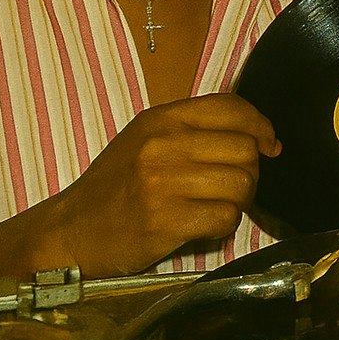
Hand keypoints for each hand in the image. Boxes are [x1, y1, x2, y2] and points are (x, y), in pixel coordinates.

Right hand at [41, 94, 278, 276]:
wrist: (69, 231)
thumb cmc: (115, 187)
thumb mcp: (146, 140)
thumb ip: (196, 131)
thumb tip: (262, 137)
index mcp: (161, 119)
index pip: (232, 107)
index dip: (261, 126)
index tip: (269, 145)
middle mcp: (163, 145)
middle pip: (245, 149)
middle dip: (251, 172)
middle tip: (233, 188)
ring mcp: (162, 182)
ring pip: (242, 184)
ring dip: (239, 201)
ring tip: (217, 207)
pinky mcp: (165, 220)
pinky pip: (226, 217)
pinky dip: (224, 225)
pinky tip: (204, 225)